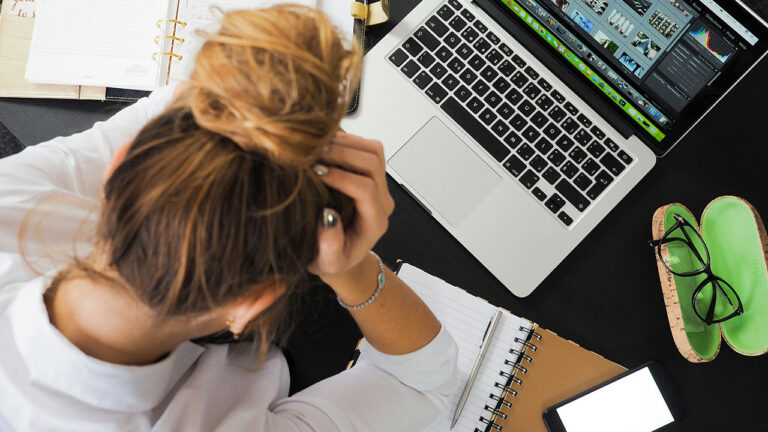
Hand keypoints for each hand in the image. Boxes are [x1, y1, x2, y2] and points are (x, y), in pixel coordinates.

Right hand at [308, 132, 394, 279]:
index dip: (341, 177)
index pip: (366, 189)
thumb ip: (330, 245)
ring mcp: (379, 185)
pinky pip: (366, 148)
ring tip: (317, 147)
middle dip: (343, 154)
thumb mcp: (327, 262)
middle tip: (314, 154)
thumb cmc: (332, 259)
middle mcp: (382, 201)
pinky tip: (324, 146)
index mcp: (374, 222)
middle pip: (373, 164)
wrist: (341, 254)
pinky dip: (346, 140)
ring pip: (373, 150)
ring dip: (346, 143)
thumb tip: (328, 216)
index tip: (316, 173)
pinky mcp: (371, 174)